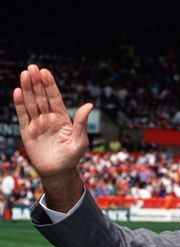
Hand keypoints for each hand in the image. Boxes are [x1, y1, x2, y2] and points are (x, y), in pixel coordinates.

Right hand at [13, 65, 91, 210]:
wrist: (58, 173)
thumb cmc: (72, 157)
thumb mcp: (80, 140)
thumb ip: (82, 122)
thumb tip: (89, 104)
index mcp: (62, 118)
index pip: (54, 98)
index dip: (49, 85)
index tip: (45, 72)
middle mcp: (49, 118)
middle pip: (41, 97)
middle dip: (37, 83)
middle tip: (32, 67)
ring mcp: (37, 124)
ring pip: (31, 103)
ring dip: (27, 89)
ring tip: (25, 74)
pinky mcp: (27, 132)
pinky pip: (23, 115)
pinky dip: (20, 104)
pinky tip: (17, 91)